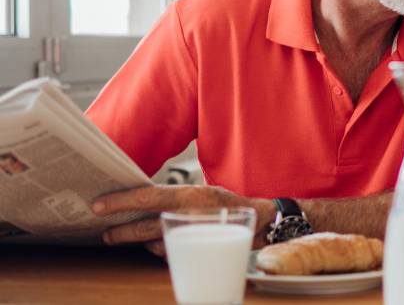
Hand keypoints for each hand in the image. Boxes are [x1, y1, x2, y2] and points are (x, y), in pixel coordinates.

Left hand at [91, 185, 275, 256]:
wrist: (262, 221)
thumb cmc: (226, 205)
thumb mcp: (201, 193)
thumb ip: (174, 198)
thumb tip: (141, 200)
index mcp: (189, 195)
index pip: (147, 197)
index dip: (120, 202)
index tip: (97, 206)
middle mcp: (189, 215)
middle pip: (145, 227)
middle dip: (122, 232)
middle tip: (106, 234)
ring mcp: (193, 236)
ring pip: (155, 243)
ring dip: (141, 242)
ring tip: (125, 237)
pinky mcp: (198, 253)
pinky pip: (170, 254)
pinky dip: (162, 250)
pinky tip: (158, 244)